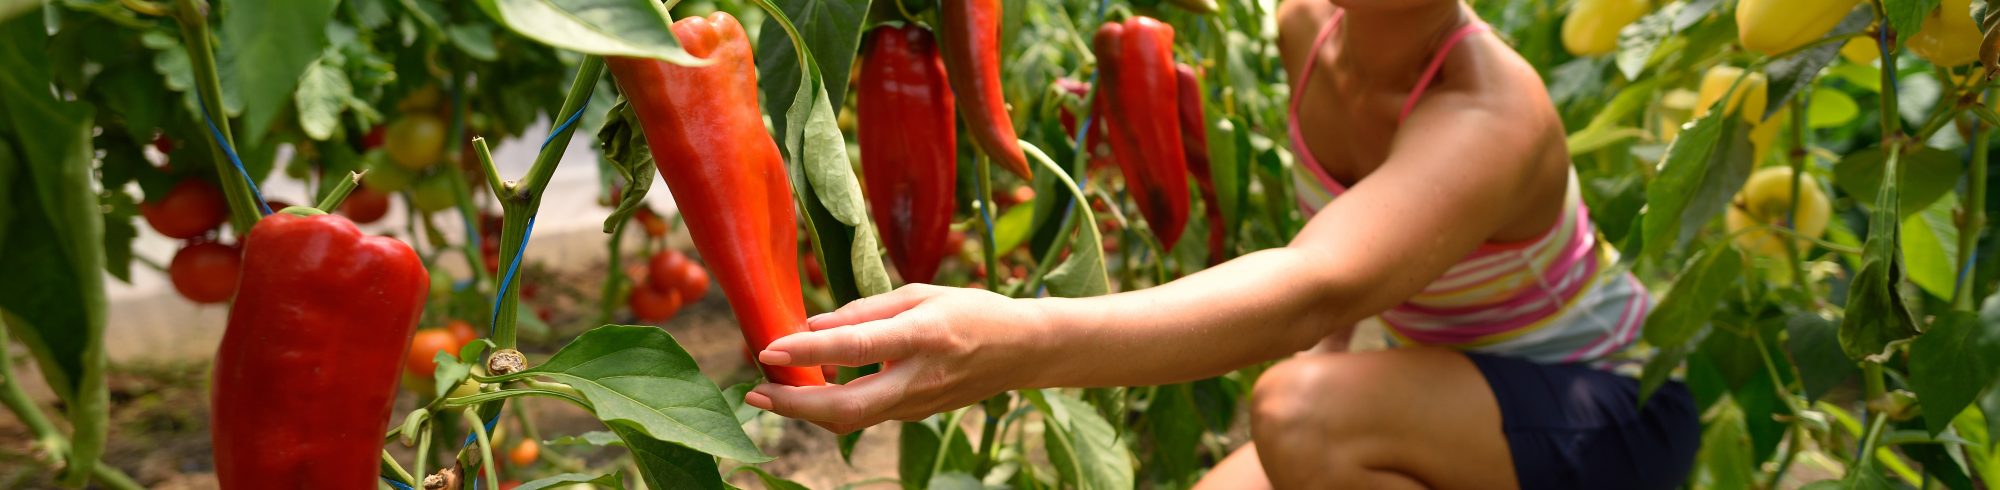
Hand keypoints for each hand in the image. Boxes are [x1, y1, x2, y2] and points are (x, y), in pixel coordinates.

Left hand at [743, 284, 1043, 433]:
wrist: (1023, 351)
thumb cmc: (971, 311)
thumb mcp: (921, 294)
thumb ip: (865, 311)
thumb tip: (812, 325)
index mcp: (924, 336)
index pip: (856, 347)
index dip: (808, 351)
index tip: (769, 347)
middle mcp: (919, 377)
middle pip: (847, 408)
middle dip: (794, 404)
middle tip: (754, 391)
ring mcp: (919, 404)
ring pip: (851, 419)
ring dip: (806, 408)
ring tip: (770, 390)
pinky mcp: (916, 416)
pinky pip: (865, 415)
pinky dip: (831, 405)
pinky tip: (810, 388)